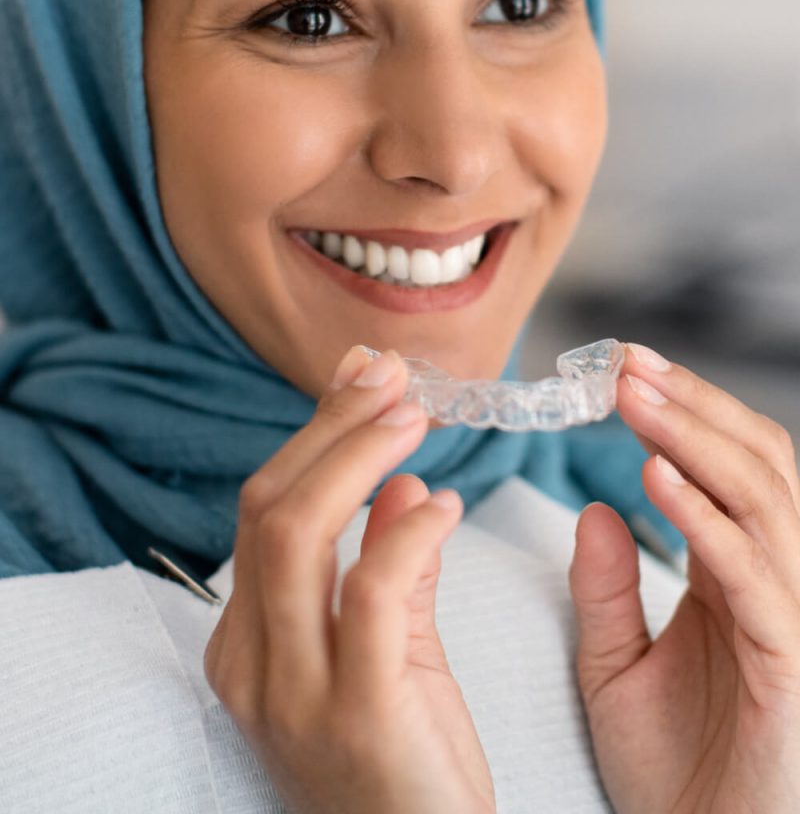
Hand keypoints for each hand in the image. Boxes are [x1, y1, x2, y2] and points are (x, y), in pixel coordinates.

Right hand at [203, 345, 495, 813]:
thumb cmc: (409, 762)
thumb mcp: (388, 653)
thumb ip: (386, 567)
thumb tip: (398, 481)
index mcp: (247, 643)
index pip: (265, 509)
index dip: (315, 434)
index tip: (365, 377)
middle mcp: (251, 662)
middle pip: (271, 507)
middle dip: (332, 426)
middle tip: (391, 377)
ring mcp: (294, 691)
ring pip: (299, 533)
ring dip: (359, 455)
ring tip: (415, 416)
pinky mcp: (357, 712)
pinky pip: (371, 591)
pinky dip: (408, 532)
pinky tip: (448, 506)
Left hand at [568, 343, 799, 813]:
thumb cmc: (672, 774)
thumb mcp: (614, 669)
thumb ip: (604, 589)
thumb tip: (594, 508)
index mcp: (734, 576)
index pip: (725, 468)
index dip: (680, 412)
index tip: (618, 368)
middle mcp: (774, 582)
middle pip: (755, 464)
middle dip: (691, 405)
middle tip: (625, 362)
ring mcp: (792, 617)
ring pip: (763, 500)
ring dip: (697, 439)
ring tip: (634, 397)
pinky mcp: (792, 661)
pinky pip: (755, 575)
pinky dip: (706, 520)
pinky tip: (654, 477)